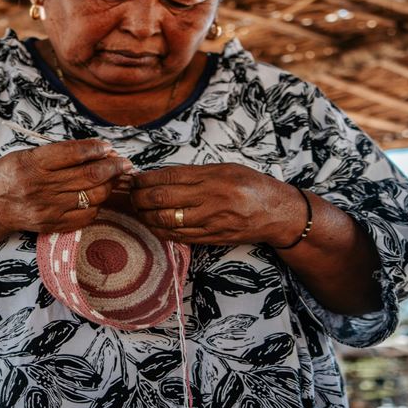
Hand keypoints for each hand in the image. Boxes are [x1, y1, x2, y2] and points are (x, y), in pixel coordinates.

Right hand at [0, 139, 135, 233]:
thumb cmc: (8, 175)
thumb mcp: (26, 154)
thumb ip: (58, 152)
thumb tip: (96, 150)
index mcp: (33, 163)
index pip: (74, 154)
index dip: (96, 149)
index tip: (108, 147)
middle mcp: (41, 186)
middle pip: (89, 176)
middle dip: (113, 167)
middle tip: (124, 163)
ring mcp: (48, 208)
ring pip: (93, 196)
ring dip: (109, 186)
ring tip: (115, 178)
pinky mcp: (53, 224)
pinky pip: (86, 215)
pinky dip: (98, 204)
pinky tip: (98, 196)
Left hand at [129, 164, 305, 245]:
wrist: (277, 212)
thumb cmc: (251, 185)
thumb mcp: (224, 169)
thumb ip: (194, 173)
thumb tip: (160, 176)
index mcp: (211, 177)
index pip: (167, 178)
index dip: (145, 180)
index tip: (134, 179)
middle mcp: (209, 199)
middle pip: (161, 199)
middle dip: (139, 198)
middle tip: (131, 195)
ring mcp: (210, 221)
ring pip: (166, 221)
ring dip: (146, 216)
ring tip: (139, 210)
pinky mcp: (212, 238)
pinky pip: (179, 237)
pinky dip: (161, 231)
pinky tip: (154, 225)